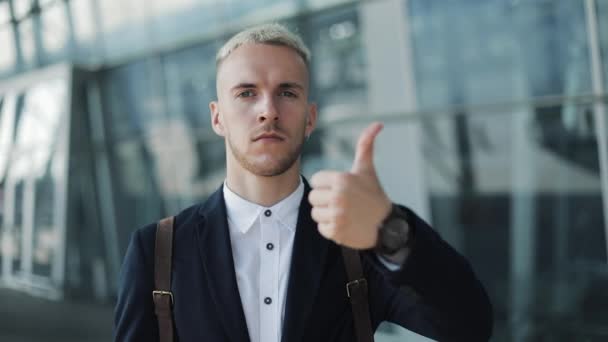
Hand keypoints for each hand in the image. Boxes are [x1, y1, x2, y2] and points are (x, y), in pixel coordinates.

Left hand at [309, 122, 391, 248]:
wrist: (387, 225)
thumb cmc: (373, 194)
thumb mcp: (367, 169)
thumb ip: (365, 145)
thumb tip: (378, 124)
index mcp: (342, 179)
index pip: (315, 180)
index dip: (326, 184)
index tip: (340, 189)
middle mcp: (338, 197)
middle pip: (312, 197)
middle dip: (325, 199)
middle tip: (342, 202)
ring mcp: (337, 215)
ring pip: (315, 212)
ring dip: (326, 214)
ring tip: (343, 213)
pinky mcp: (336, 232)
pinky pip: (321, 228)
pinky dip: (330, 228)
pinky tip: (344, 224)